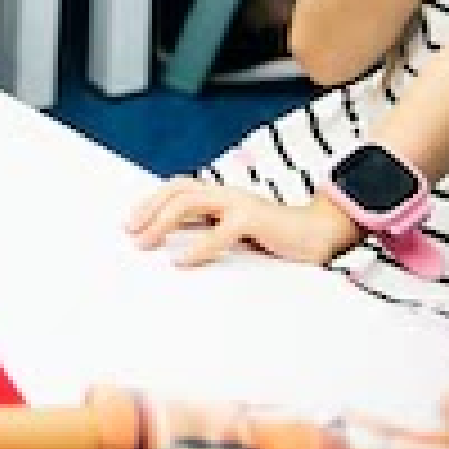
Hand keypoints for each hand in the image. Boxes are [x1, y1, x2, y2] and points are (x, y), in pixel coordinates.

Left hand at [126, 179, 357, 267]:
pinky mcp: (256, 219)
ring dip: (163, 221)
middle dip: (149, 208)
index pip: (177, 188)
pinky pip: (221, 230)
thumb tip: (171, 245)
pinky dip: (197, 246)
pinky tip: (181, 260)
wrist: (319, 234)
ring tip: (147, 243)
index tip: (129, 223)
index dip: (151, 201)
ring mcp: (240, 203)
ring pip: (190, 201)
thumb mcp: (235, 232)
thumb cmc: (275, 237)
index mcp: (220, 196)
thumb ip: (208, 230)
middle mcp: (226, 194)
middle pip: (178, 190)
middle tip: (130, 233)